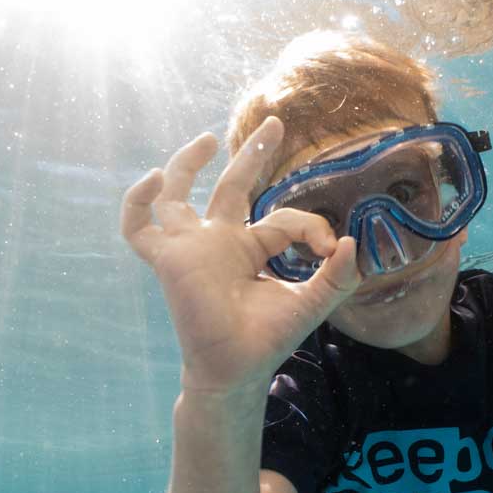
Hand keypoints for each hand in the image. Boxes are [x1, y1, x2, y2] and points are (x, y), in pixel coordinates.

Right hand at [121, 116, 361, 393]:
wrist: (237, 370)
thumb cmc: (268, 340)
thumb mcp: (312, 302)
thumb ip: (336, 275)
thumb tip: (355, 242)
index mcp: (251, 248)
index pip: (282, 217)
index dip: (311, 225)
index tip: (330, 247)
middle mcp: (219, 241)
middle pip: (233, 185)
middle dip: (254, 152)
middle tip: (277, 122)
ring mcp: (191, 247)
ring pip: (178, 195)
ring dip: (188, 163)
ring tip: (210, 138)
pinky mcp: (168, 259)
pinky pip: (138, 226)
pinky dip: (137, 201)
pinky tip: (155, 178)